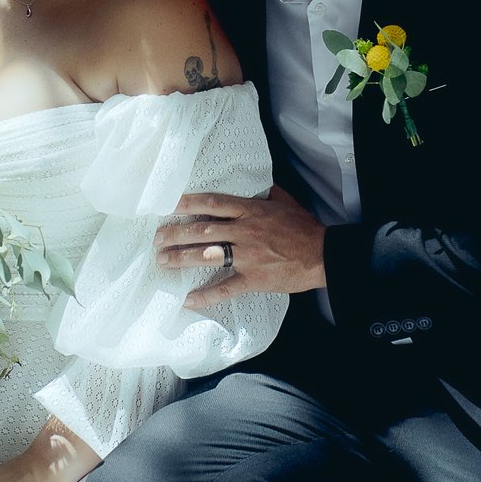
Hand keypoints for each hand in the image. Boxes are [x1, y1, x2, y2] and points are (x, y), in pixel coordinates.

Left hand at [156, 187, 325, 309]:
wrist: (323, 254)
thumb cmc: (304, 227)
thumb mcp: (285, 201)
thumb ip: (265, 192)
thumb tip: (254, 181)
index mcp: (252, 211)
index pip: (214, 204)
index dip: (189, 203)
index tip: (169, 205)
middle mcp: (246, 231)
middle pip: (203, 230)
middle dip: (176, 233)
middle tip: (156, 238)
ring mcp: (249, 256)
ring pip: (208, 256)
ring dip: (182, 258)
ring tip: (162, 261)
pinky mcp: (255, 279)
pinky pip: (226, 288)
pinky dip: (206, 295)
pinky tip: (187, 300)